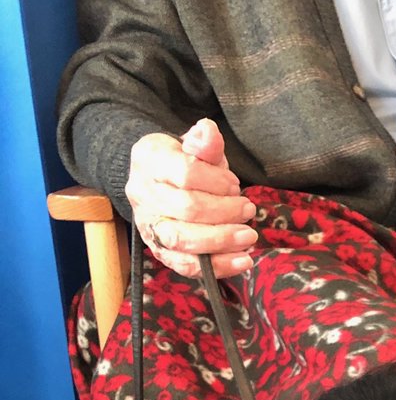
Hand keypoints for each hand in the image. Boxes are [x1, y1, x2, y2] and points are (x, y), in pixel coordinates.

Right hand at [126, 118, 257, 278]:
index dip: (216, 181)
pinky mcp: (159, 252)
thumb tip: (209, 132)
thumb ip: (204, 141)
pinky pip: (186, 265)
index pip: (185, 173)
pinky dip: (218, 267)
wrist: (157, 183)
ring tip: (248, 236)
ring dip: (222, 240)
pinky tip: (243, 261)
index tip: (234, 185)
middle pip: (187, 209)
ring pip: (183, 240)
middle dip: (224, 212)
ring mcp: (148, 226)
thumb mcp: (194, 145)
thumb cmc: (183, 163)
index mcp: (149, 160)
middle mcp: (143, 195)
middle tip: (248, 210)